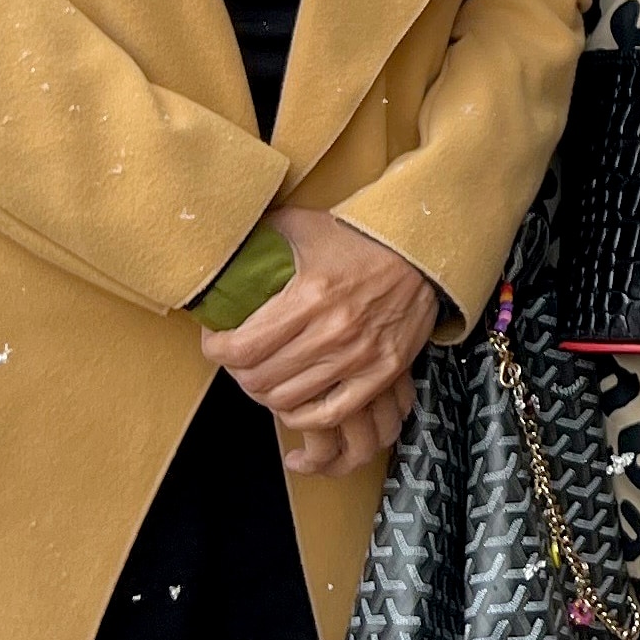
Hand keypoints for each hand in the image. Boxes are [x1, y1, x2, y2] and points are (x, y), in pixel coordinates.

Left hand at [202, 207, 439, 475]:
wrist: (423, 249)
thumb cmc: (364, 237)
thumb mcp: (307, 224)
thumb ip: (263, 234)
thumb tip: (224, 238)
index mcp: (310, 295)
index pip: (241, 348)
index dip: (216, 350)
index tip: (215, 341)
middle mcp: (333, 331)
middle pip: (259, 379)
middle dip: (238, 372)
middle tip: (238, 359)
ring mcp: (359, 356)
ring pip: (287, 400)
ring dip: (266, 392)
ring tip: (264, 375)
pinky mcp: (382, 372)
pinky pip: (330, 414)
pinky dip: (303, 416)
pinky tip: (292, 402)